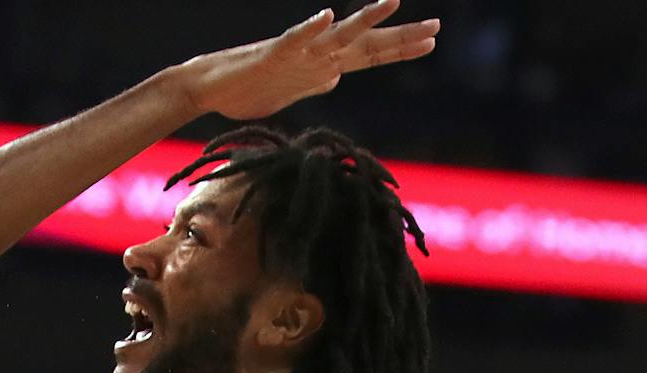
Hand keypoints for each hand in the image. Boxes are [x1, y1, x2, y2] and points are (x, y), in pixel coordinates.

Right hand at [181, 3, 439, 119]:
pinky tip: (330, 16)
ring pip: (338, 34)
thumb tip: (336, 76)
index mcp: (324, 66)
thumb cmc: (249, 89)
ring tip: (393, 1)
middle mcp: (317, 55)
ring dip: (366, 19)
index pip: (370, 55)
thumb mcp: (294, 91)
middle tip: (436, 27)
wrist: (210, 88)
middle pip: (366, 45)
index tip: (431, 41)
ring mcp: (297, 54)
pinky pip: (295, 40)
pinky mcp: (273, 55)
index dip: (400, 49)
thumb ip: (316, 81)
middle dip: (401, 37)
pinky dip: (312, 29)